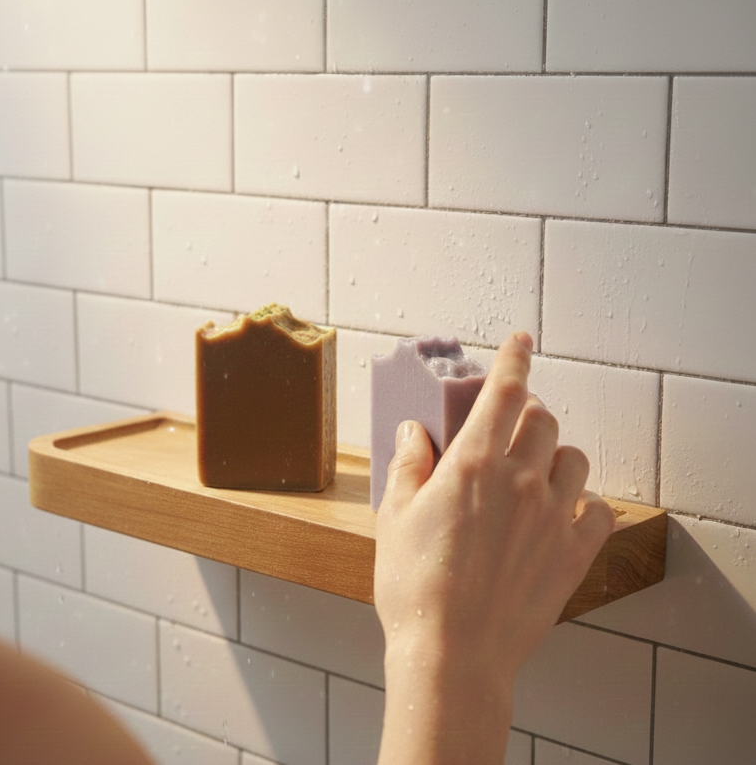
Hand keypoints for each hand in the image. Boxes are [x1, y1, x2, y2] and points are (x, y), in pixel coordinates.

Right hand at [373, 332, 615, 763]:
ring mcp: (553, 517)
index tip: (520, 339)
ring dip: (556, 454)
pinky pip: (598, 510)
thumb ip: (408, 465)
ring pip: (573, 459)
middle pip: (543, 420)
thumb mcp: (393, 518)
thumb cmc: (413, 587)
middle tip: (511, 426)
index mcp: (472, 464)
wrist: (452, 653)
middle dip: (528, 412)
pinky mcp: (573, 553)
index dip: (513, 359)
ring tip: (536, 471)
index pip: (504, 392)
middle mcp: (520, 480)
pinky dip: (585, 502)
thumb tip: (414, 432)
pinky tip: (564, 512)